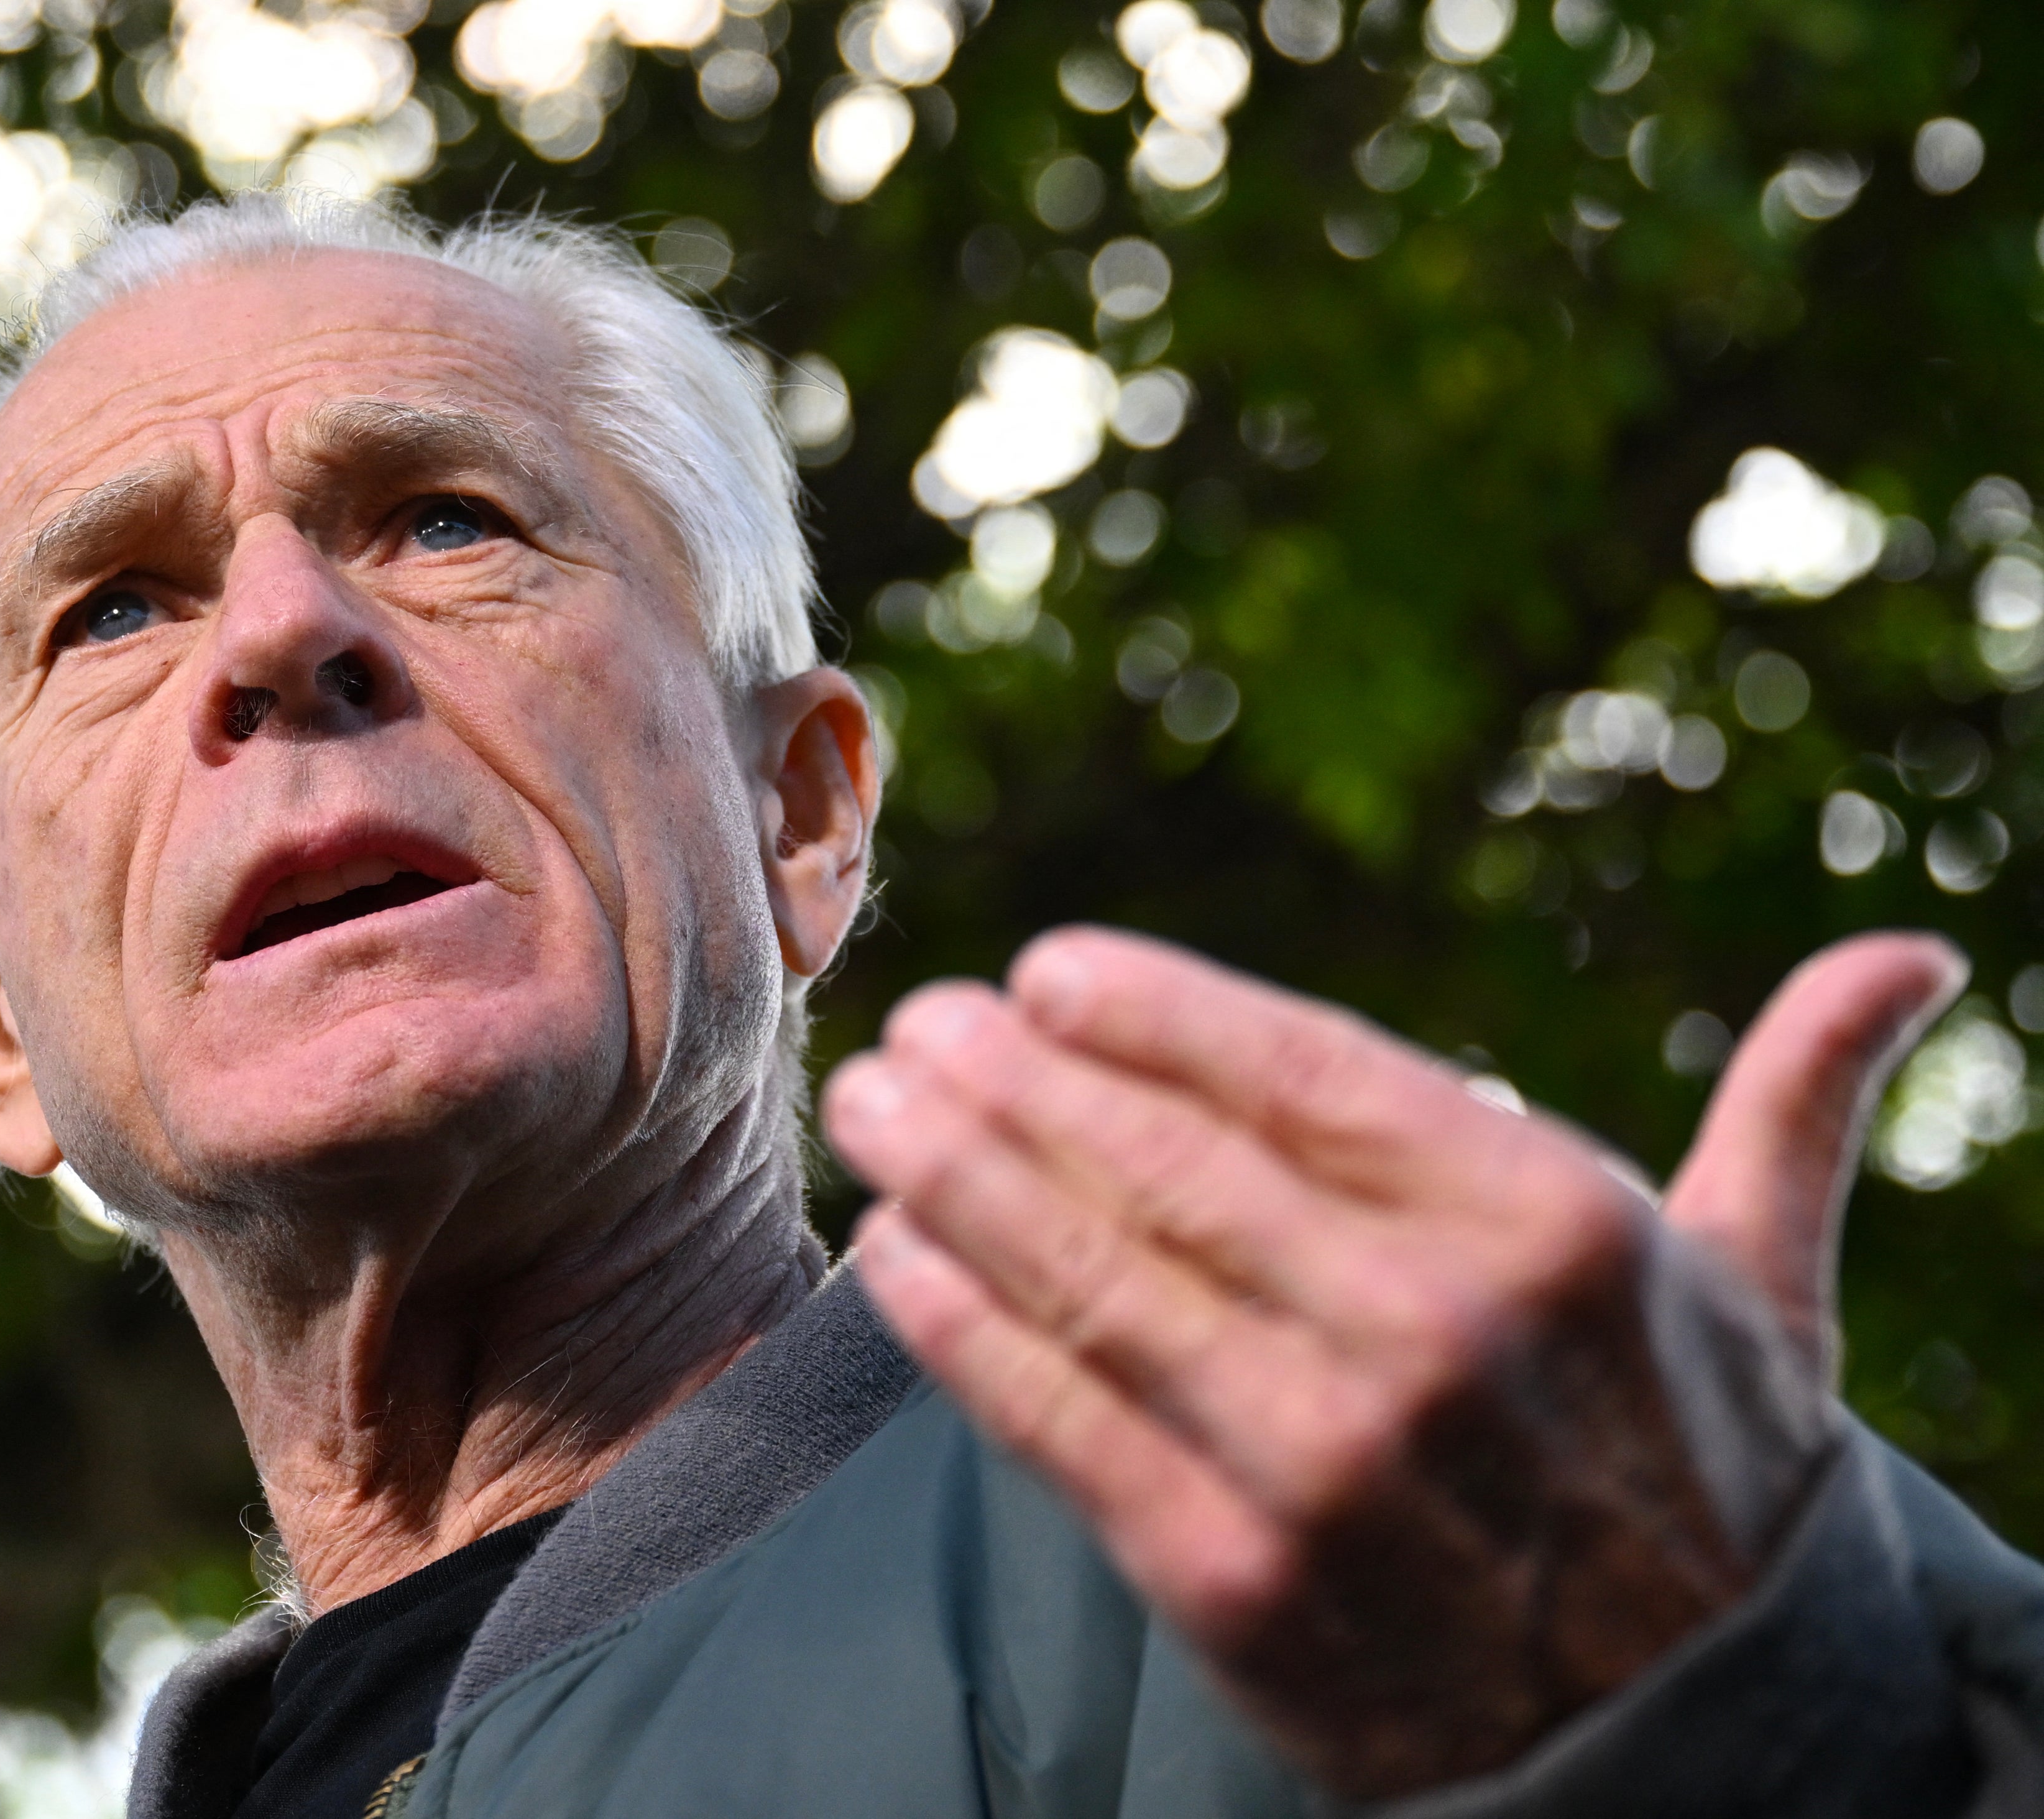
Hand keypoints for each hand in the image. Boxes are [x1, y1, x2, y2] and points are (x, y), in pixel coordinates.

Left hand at [821, 928, 1961, 1797]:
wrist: (1685, 1746)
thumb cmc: (1701, 1469)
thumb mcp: (1767, 1285)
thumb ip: (1796, 1105)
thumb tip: (1917, 955)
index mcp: (1550, 1226)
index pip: (1301, 1072)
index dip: (1151, 1012)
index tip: (1041, 972)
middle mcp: (1433, 1332)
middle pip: (1169, 1167)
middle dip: (1015, 1083)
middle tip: (918, 1022)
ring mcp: (1326, 1463)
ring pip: (1095, 1281)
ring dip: (956, 1179)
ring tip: (874, 1106)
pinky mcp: (1237, 1581)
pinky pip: (1064, 1424)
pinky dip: (964, 1331)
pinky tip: (895, 1256)